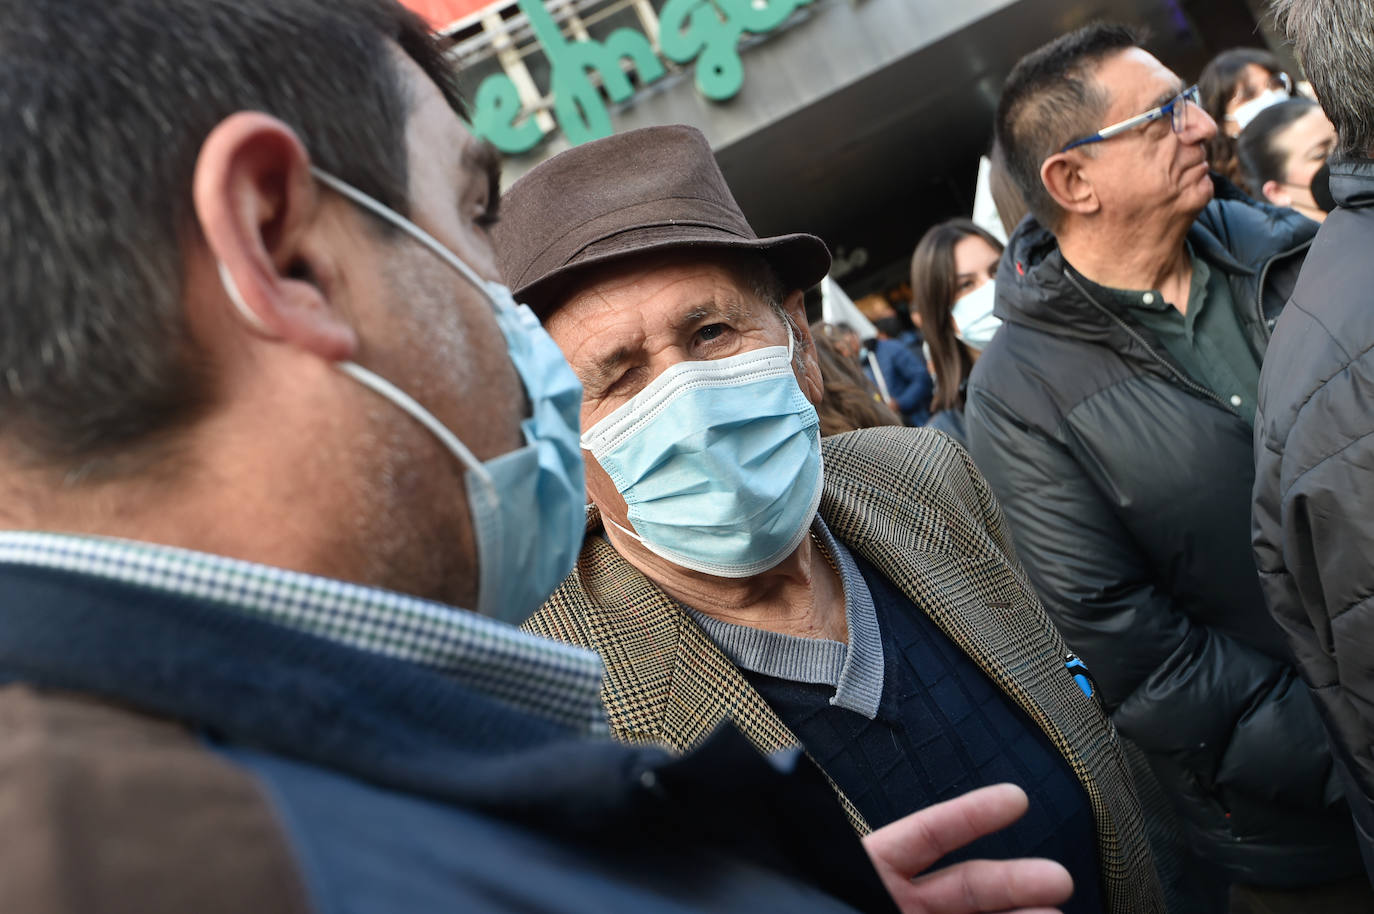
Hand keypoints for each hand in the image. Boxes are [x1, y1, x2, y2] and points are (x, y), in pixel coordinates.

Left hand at [861, 783, 1072, 913]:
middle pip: (965, 884)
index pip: (926, 832)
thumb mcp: (853, 901)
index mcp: (871, 871)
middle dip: (1014, 880)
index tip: (1016, 798)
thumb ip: (893, 889)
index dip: (969, 814)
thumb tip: (937, 895)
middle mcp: (900, 900)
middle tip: (1059, 880)